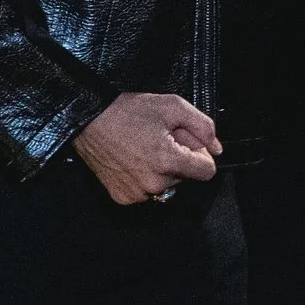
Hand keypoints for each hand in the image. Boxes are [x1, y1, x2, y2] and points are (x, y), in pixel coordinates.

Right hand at [75, 90, 219, 206]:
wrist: (87, 119)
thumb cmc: (127, 111)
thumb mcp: (172, 106)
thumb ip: (203, 127)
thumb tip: (217, 149)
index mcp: (168, 162)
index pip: (207, 172)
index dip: (201, 154)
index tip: (186, 143)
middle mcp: (154, 184)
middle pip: (185, 178)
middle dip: (179, 159)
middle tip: (159, 139)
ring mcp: (137, 194)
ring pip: (166, 186)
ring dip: (161, 170)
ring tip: (143, 148)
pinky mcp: (123, 198)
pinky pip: (146, 192)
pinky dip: (143, 178)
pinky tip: (132, 161)